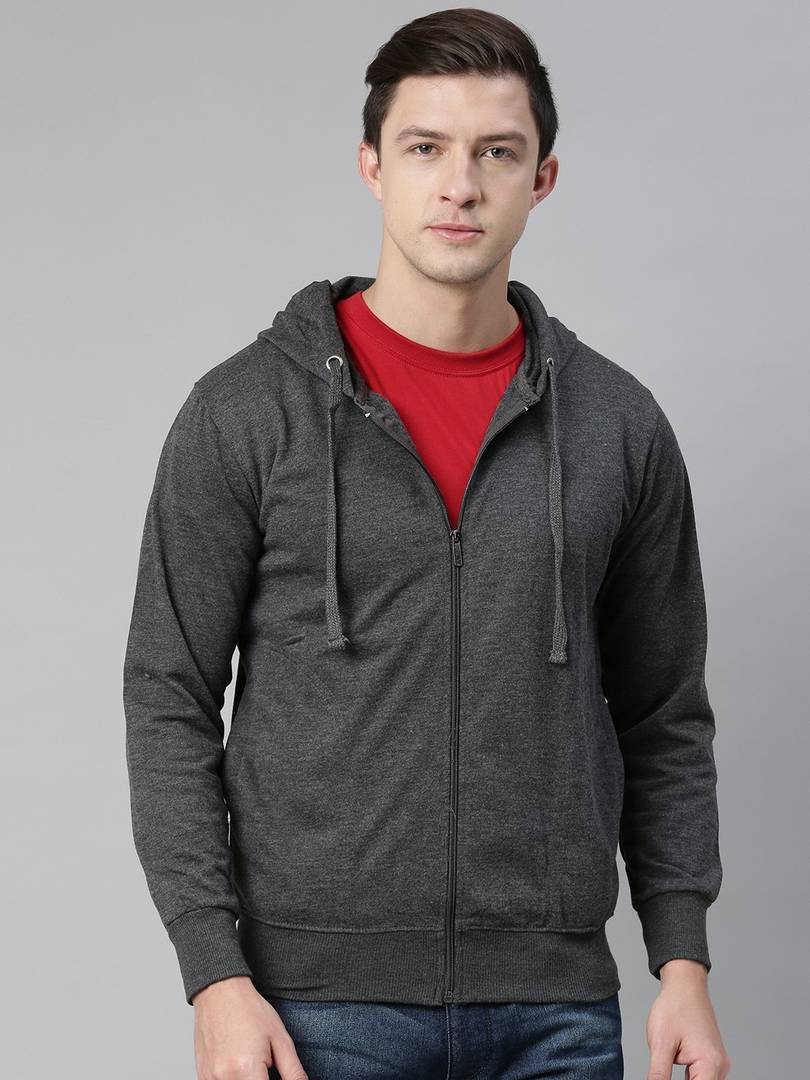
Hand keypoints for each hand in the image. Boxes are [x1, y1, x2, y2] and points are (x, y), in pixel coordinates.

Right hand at [192, 975, 308, 1079]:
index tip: (272, 1070)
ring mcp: (210, 1079)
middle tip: (263, 1062)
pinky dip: (233, 1077)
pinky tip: (237, 1062)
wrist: (220, 992)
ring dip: (248, 1078)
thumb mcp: (279, 1038)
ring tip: (250, 1060)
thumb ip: (293, 1071)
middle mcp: (225, 1078)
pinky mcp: (203, 1076)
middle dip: (261, 1079)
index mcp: (247, 1069)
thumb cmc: (249, 1010)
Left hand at [646, 960, 731, 1078]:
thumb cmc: (675, 1006)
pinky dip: (688, 1076)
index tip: (662, 1076)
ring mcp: (717, 1062)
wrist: (684, 984)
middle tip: (665, 1064)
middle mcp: (720, 1066)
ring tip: (670, 1056)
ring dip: (685, 1079)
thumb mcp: (661, 1044)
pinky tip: (674, 1061)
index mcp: (711, 1064)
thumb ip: (659, 1075)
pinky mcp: (711, 1058)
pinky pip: (701, 1076)